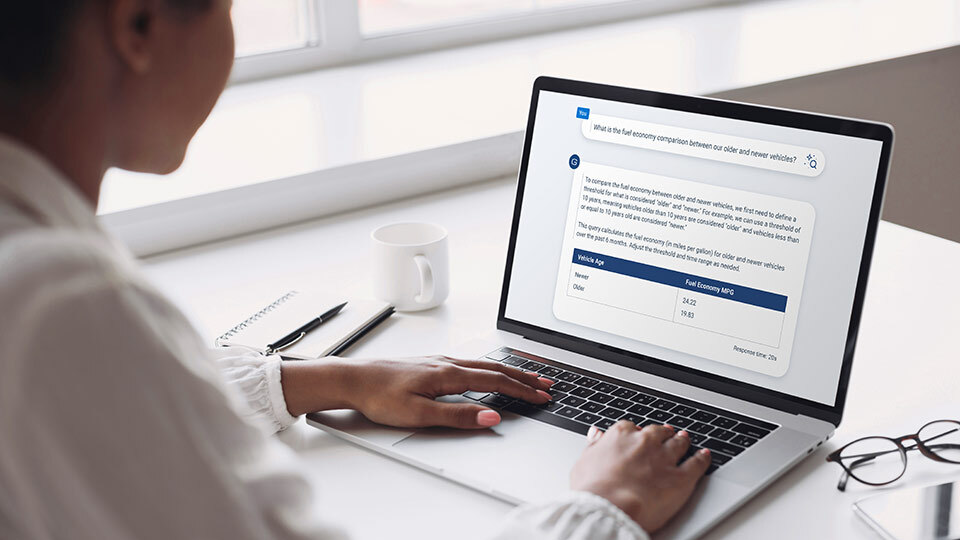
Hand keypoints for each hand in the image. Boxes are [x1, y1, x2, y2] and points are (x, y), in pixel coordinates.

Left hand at [281, 356, 553, 428]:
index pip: (496, 382)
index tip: (541, 396)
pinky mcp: (430, 364)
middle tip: (546, 383)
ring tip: (525, 376)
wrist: (352, 379)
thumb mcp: (420, 414)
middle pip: (495, 368)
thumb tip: (491, 418)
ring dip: (508, 370)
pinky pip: (470, 362)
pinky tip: (487, 370)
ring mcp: (439, 361)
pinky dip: (489, 367)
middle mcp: (447, 363)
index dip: (522, 390)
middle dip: (523, 376)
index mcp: (449, 375)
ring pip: (483, 363)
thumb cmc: (380, 396)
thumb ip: (458, 416)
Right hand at [570, 422, 709, 532]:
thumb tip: (596, 435)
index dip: (636, 435)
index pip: (632, 428)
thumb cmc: (592, 490)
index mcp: (620, 435)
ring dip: (682, 441)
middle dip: (662, 434)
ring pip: (679, 444)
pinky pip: (697, 463)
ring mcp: (664, 459)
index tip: (638, 438)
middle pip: (658, 433)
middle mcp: (645, 442)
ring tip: (685, 440)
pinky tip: (704, 455)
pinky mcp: (681, 478)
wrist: (609, 508)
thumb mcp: (584, 462)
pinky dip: (702, 458)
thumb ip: (594, 446)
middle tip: (665, 435)